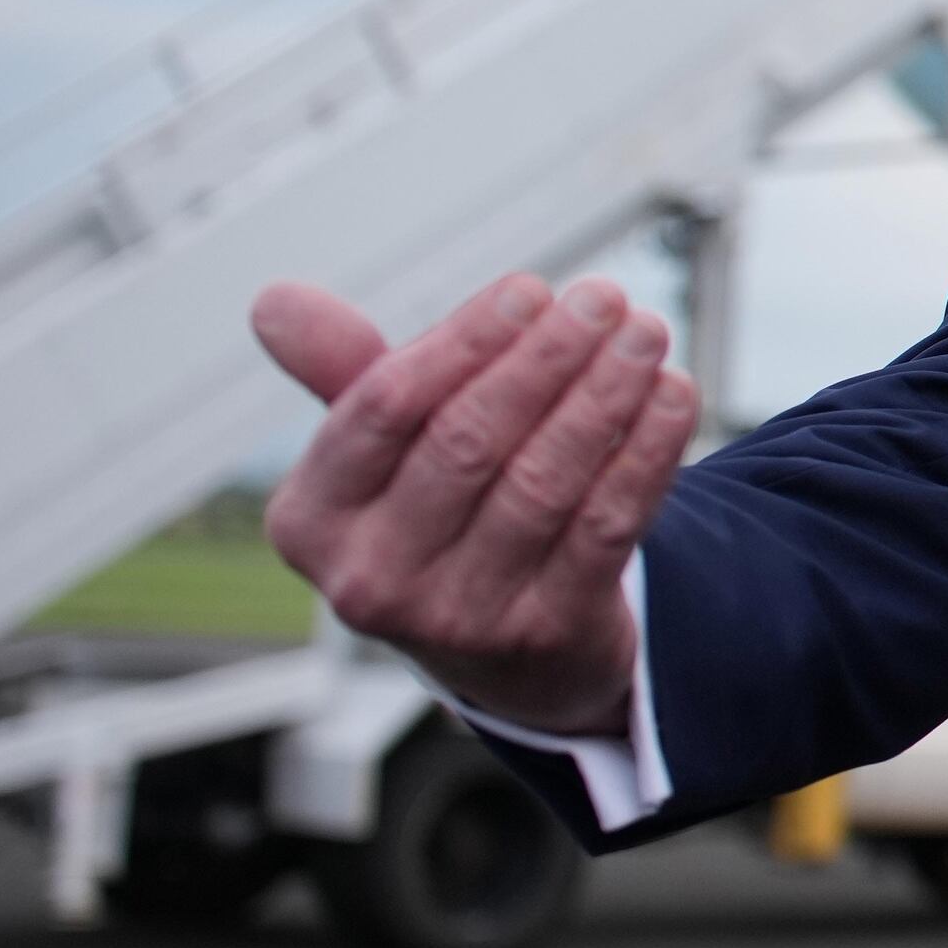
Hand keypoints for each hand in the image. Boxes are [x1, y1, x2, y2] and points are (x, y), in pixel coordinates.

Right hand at [255, 273, 693, 733]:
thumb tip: (276, 301)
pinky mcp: (546, 635)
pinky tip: (671, 394)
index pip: (385, 408)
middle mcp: (371, 578)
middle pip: (468, 441)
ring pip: (543, 482)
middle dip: (545, 360)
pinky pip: (606, 527)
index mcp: (311, 520)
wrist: (506, 659)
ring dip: (604, 396)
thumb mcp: (377, 459)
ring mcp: (459, 617)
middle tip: (603, 298)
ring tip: (645, 334)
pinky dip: (645, 453)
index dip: (464, 341)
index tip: (530, 288)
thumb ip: (344, 376)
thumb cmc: (435, 520)